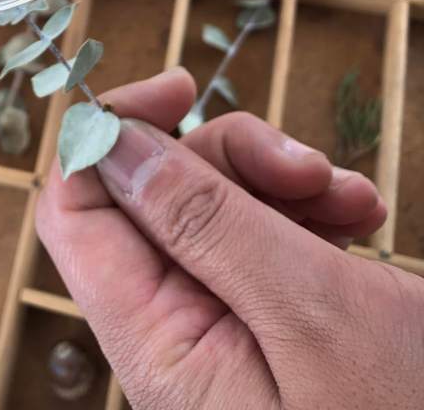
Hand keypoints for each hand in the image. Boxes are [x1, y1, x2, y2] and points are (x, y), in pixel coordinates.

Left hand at [37, 70, 423, 408]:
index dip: (107, 137)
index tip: (178, 91)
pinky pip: (263, 229)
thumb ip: (204, 222)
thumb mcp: (308, 310)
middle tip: (307, 167)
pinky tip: (359, 218)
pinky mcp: (273, 312)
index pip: (76, 214)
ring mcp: (226, 319)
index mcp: (157, 343)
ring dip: (281, 178)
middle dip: (231, 157)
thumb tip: (111, 143)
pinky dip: (309, 206)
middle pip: (155, 192)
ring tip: (351, 199)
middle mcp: (178, 329)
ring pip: (213, 199)